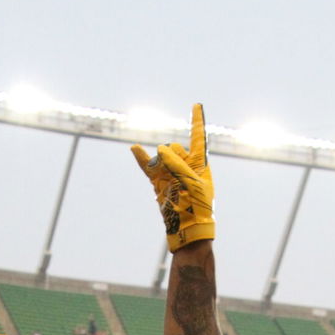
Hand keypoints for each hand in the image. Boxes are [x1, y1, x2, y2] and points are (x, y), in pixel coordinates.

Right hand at [130, 103, 214, 251]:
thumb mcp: (192, 183)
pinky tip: (134, 148)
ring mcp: (170, 173)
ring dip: (161, 164)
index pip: (198, 138)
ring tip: (167, 181)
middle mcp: (185, 165)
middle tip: (177, 176)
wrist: (188, 229)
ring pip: (161, 157)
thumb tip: (161, 150)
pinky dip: (141, 158)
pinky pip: (147, 167)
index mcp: (200, 163)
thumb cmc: (197, 207)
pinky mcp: (158, 182)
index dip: (197, 121)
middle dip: (172, 156)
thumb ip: (177, 164)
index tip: (196, 105)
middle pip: (174, 147)